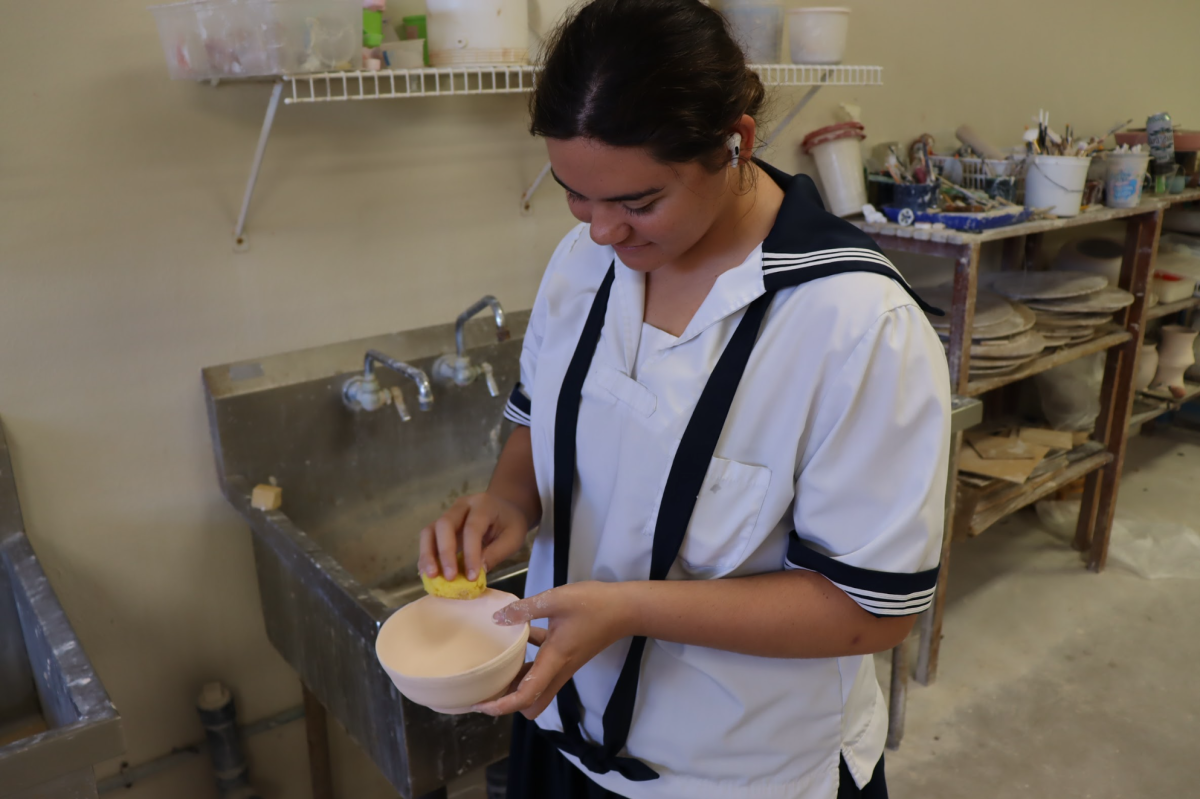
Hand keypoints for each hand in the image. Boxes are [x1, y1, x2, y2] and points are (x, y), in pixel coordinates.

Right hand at [418, 493, 528, 580]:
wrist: (504, 507)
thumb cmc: (510, 523)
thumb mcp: (514, 537)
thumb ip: (497, 553)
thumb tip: (477, 572)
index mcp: (483, 505)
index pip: (472, 529)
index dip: (470, 554)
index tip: (472, 577)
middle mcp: (461, 506)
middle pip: (444, 524)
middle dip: (445, 553)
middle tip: (449, 577)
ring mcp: (448, 514)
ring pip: (430, 531)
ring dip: (428, 555)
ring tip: (431, 576)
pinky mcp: (441, 526)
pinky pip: (428, 539)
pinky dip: (426, 556)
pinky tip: (427, 573)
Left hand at [472, 581, 636, 718]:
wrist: (625, 608)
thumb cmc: (594, 604)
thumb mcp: (556, 599)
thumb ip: (526, 608)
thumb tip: (498, 618)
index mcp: (554, 661)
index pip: (526, 697)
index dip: (501, 706)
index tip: (480, 704)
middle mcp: (558, 670)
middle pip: (531, 703)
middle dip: (508, 701)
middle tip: (487, 685)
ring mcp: (563, 665)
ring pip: (535, 687)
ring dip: (516, 682)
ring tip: (493, 664)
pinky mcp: (566, 656)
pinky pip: (542, 668)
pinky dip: (528, 661)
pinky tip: (519, 637)